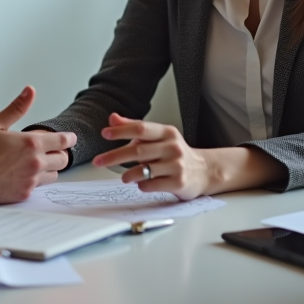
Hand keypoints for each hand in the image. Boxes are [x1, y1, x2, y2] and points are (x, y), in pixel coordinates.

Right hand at [0, 86, 75, 203]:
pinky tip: (23, 174)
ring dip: (49, 168)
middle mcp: (35, 163)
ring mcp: (30, 180)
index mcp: (31, 143)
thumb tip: (30, 91)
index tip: (70, 138)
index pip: (63, 141)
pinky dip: (35, 180)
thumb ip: (16, 108)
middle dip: (60, 153)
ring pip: (53, 174)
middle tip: (53, 150)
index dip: (69, 138)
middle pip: (63, 159)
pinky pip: (38, 187)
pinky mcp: (23, 193)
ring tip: (36, 162)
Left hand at [91, 112, 212, 200]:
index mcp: (167, 132)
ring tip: (124, 177)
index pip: (141, 128)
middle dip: (114, 156)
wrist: (204, 171)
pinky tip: (141, 184)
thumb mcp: (158, 136)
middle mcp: (172, 147)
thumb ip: (134, 127)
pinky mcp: (178, 183)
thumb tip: (112, 118)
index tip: (105, 133)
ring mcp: (176, 165)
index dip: (121, 131)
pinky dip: (142, 185)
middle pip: (138, 150)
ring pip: (144, 169)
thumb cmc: (175, 153)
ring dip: (128, 174)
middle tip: (98, 161)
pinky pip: (152, 184)